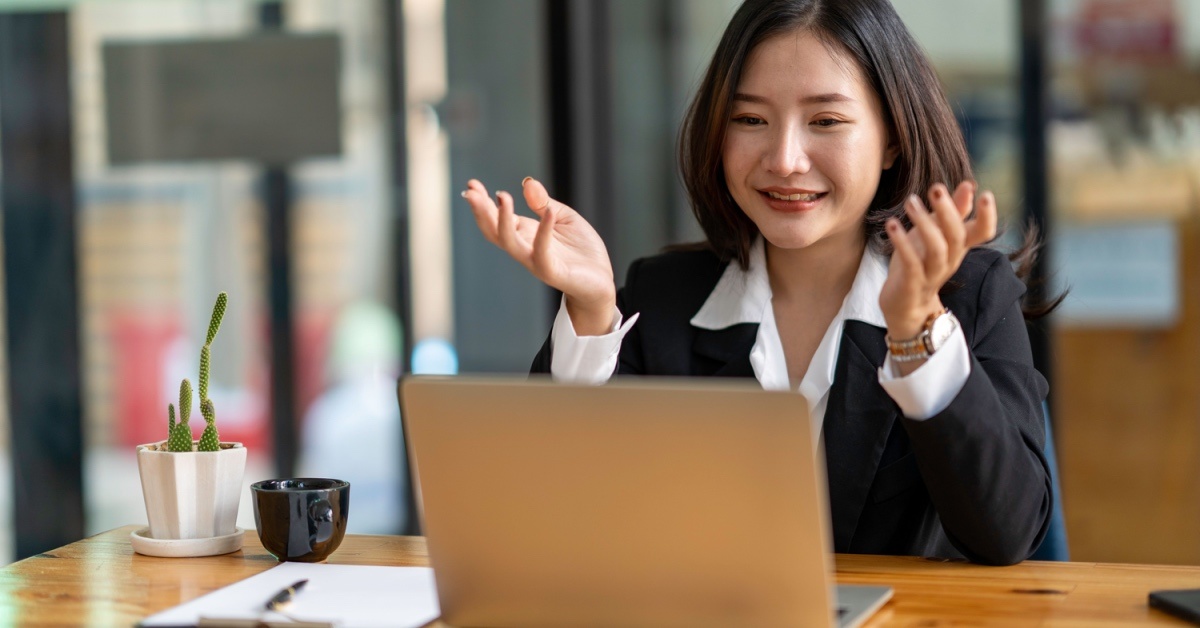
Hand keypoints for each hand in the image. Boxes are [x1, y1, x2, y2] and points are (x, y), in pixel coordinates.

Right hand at [463, 177, 616, 333]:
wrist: (601, 280)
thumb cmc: (581, 250)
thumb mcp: (563, 217)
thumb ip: (544, 202)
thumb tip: (527, 182)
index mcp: (525, 233)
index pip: (496, 218)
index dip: (483, 202)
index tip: (471, 184)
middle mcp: (525, 248)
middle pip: (494, 231)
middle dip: (481, 211)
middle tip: (471, 192)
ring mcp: (536, 261)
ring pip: (510, 243)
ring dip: (502, 221)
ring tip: (502, 196)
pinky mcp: (552, 272)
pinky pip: (542, 252)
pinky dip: (544, 231)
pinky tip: (547, 212)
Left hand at [879, 181, 996, 339]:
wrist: (905, 307)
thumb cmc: (921, 263)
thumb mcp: (937, 234)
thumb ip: (954, 211)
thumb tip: (969, 184)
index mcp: (959, 248)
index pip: (983, 233)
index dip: (987, 216)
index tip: (985, 193)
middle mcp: (950, 261)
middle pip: (957, 236)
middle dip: (948, 211)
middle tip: (936, 188)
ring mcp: (932, 274)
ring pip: (936, 249)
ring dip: (923, 223)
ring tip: (910, 201)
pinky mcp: (912, 283)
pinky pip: (911, 263)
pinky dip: (902, 243)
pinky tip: (892, 224)